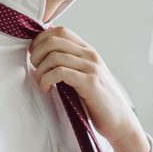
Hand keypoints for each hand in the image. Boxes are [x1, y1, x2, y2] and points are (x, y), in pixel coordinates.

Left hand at [29, 27, 149, 151]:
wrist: (118, 120)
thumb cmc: (96, 101)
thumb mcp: (83, 76)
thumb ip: (69, 64)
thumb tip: (42, 57)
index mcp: (87, 51)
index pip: (61, 31)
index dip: (41, 39)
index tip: (34, 54)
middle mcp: (90, 55)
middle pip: (54, 40)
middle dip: (37, 54)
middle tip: (35, 69)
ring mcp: (91, 68)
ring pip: (54, 56)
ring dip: (40, 71)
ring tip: (41, 84)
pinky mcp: (90, 83)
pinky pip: (60, 72)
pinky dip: (46, 80)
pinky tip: (47, 90)